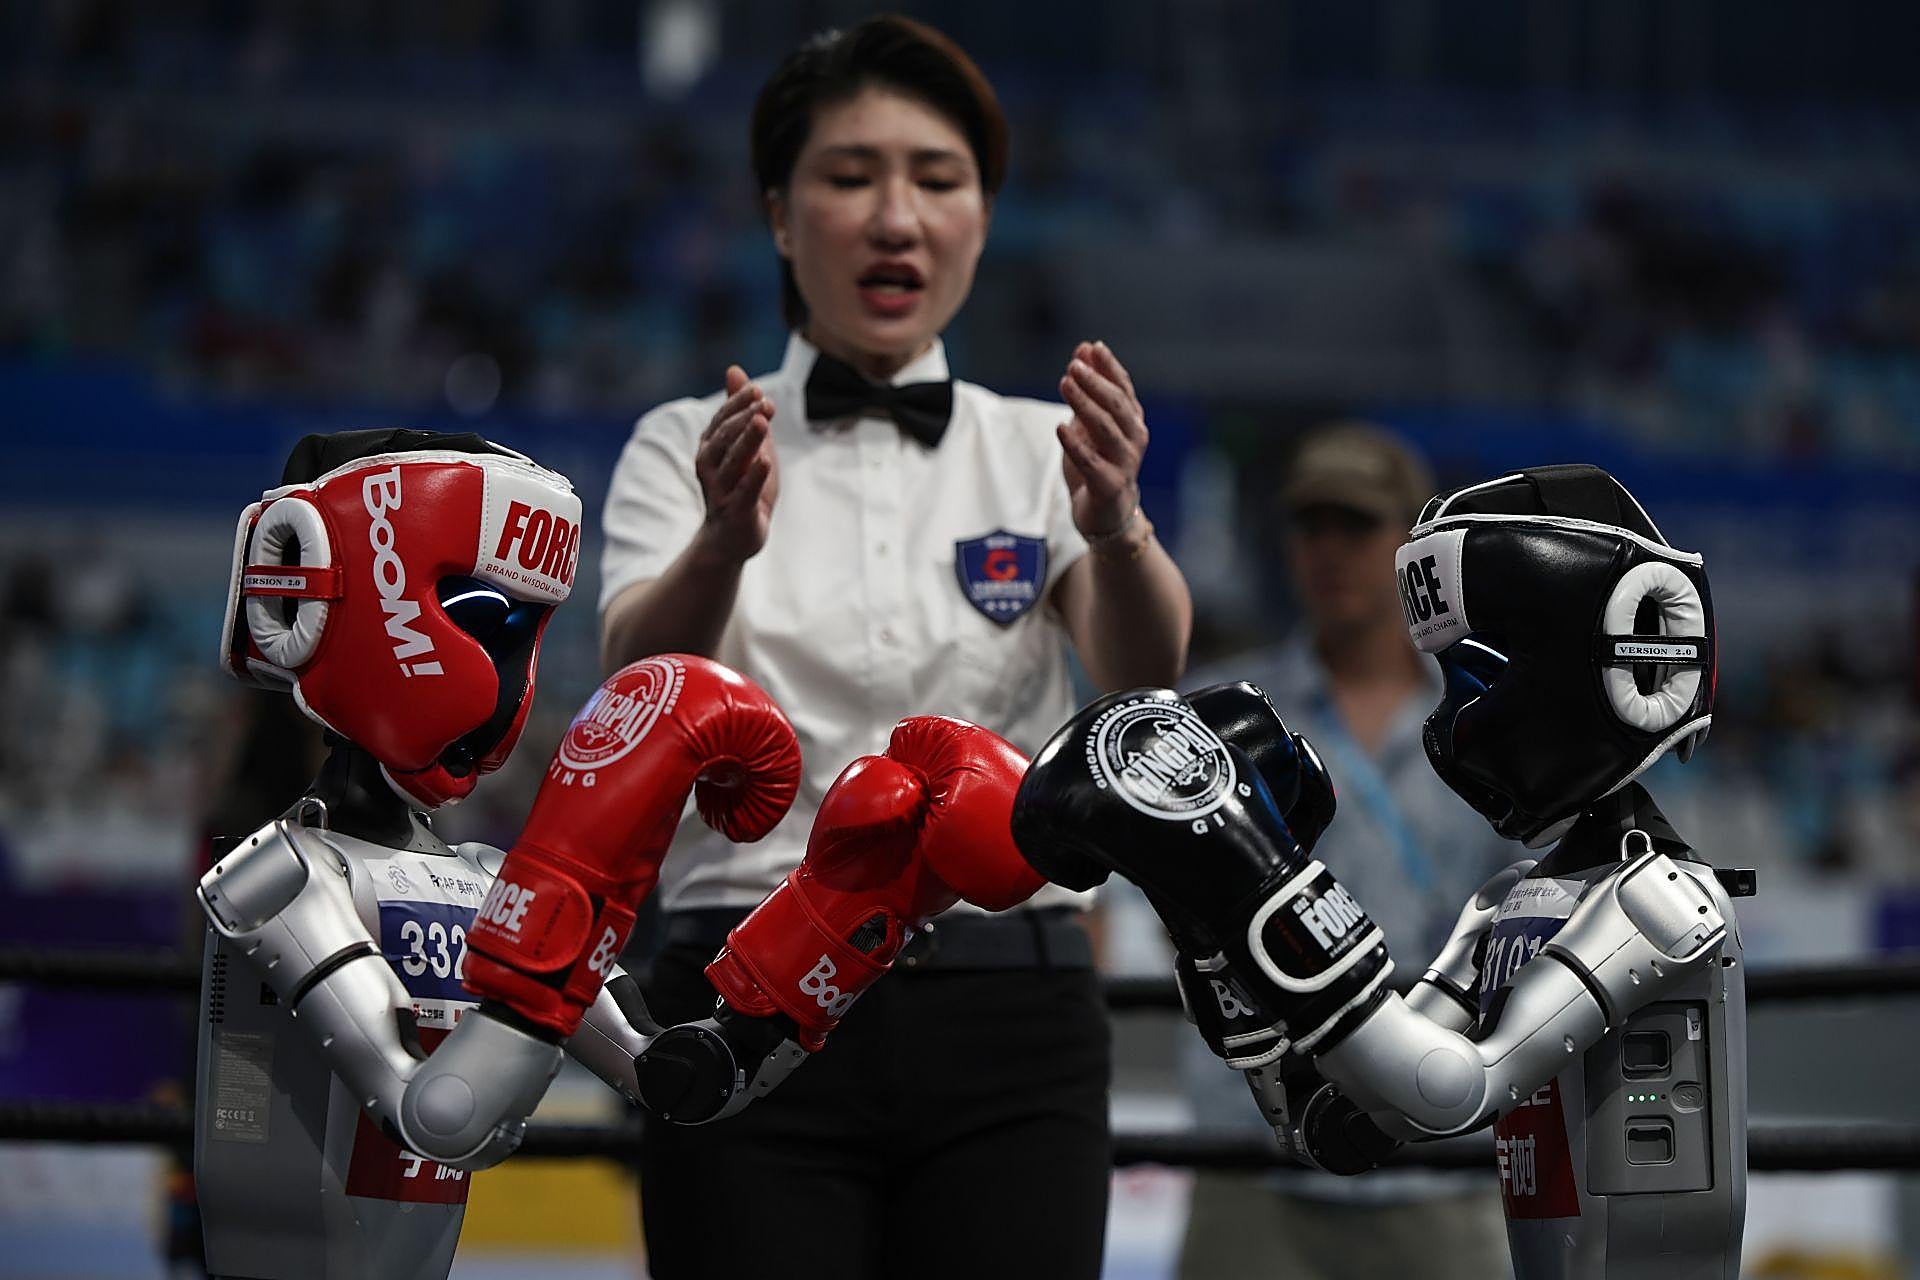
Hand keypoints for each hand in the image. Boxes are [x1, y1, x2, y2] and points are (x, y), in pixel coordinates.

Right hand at [694, 365, 778, 562]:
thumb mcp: (746, 444)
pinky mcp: (736, 512)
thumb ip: (742, 411)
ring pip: (733, 462)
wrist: (731, 538)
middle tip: (765, 402)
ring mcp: (721, 491)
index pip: (721, 420)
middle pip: (725, 437)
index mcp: (711, 448)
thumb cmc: (741, 486)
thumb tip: (735, 369)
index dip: (738, 404)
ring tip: (762, 422)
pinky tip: (764, 460)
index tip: (757, 390)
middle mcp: (710, 467)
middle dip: (744, 418)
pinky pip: (744, 492)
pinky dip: (753, 476)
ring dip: (747, 440)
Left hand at [1057, 340, 1146, 537]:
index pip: (1123, 388)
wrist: (1106, 517)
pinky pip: (1090, 462)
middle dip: (1095, 382)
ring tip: (1065, 384)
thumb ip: (1087, 390)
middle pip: (1117, 405)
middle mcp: (1134, 439)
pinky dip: (1075, 444)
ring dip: (1085, 404)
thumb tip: (1084, 348)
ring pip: (1106, 429)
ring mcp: (1124, 463)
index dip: (1109, 367)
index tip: (1093, 348)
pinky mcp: (1109, 486)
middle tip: (1073, 366)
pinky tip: (1060, 427)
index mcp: (1131, 422)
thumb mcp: (1089, 424)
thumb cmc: (1097, 466)